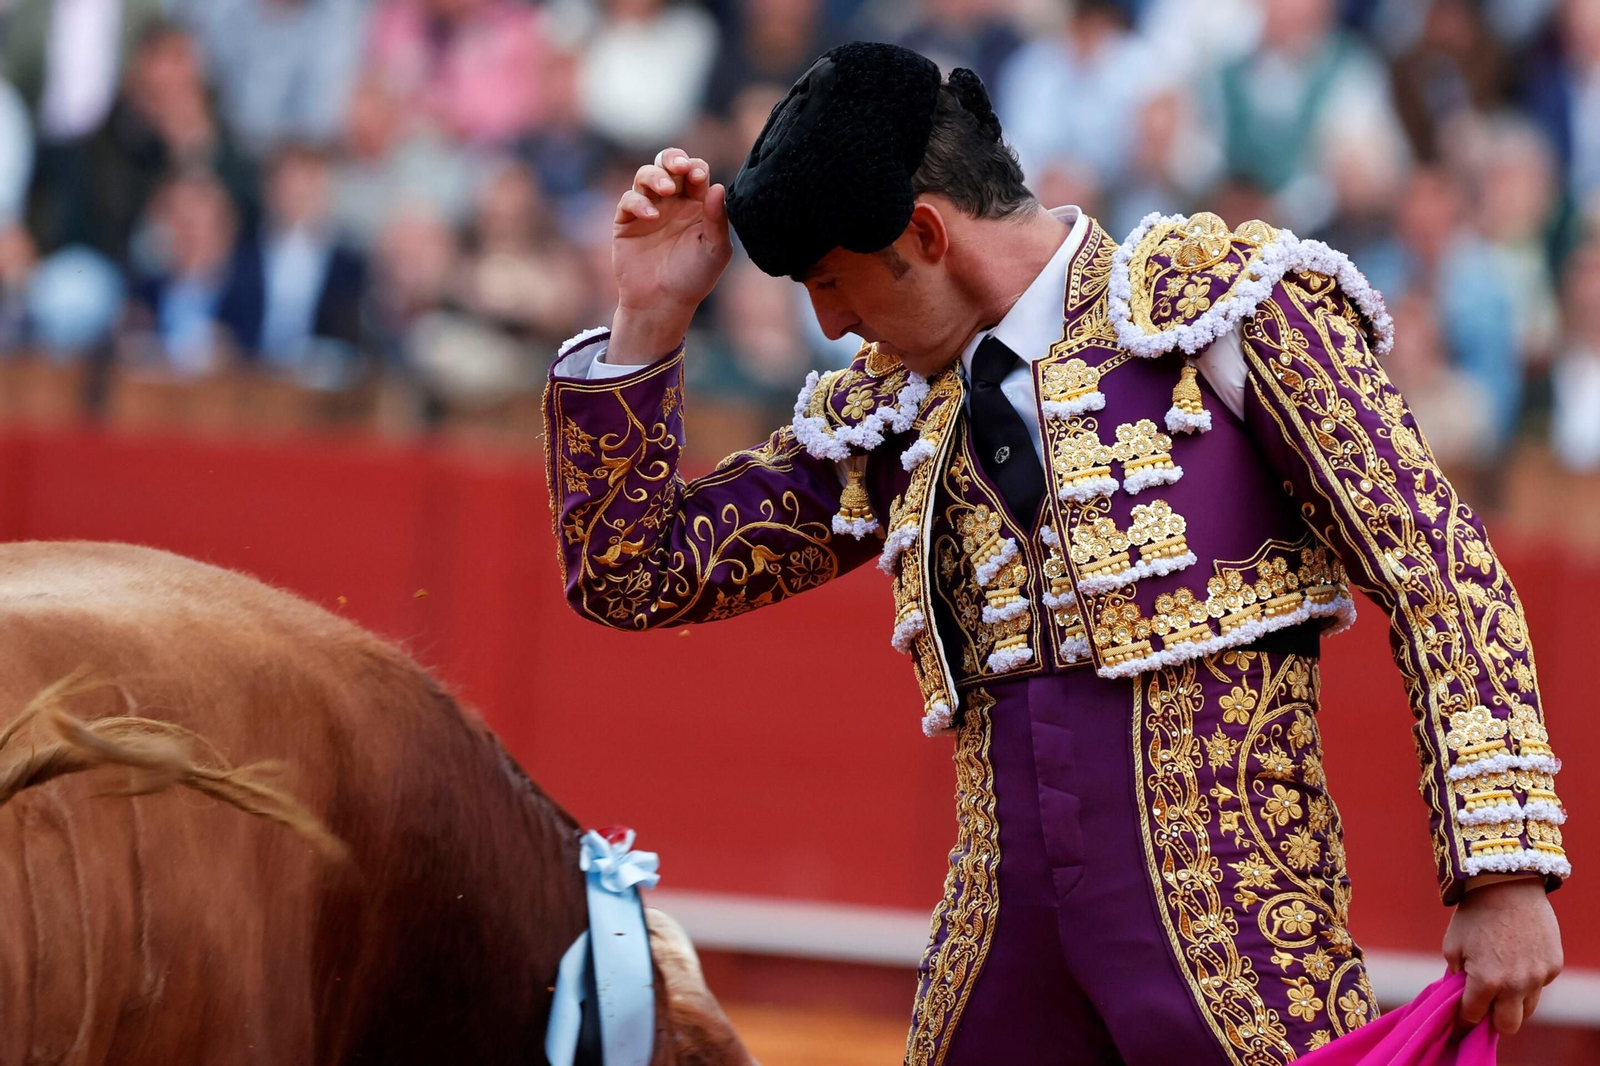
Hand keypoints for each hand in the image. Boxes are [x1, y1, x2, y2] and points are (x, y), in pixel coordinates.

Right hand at [610, 148, 732, 363]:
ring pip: (646, 175)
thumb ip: (718, 220)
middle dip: (673, 158)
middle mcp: (672, 202)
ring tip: (666, 190)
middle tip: (680, 167)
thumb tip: (718, 186)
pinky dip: (639, 202)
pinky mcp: (627, 221)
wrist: (662, 303)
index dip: (696, 168)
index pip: (696, 173)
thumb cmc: (694, 278)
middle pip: (668, 164)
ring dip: (655, 176)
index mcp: (697, 204)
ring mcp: (648, 209)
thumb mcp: (715, 251)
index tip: (699, 177)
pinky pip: (629, 199)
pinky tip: (651, 215)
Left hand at [1443, 877, 1561, 1034]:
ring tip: (1501, 984)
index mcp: (1486, 981)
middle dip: (1494, 1020)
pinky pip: (1540, 985)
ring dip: (1513, 1002)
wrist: (1507, 886)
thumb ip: (1457, 977)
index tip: (1462, 1020)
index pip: (1474, 1016)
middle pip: (1508, 1026)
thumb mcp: (1452, 946)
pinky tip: (1517, 959)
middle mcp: (1516, 985)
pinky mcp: (1553, 966)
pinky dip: (1528, 980)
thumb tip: (1462, 995)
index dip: (1465, 1019)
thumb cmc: (1473, 915)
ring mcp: (1539, 977)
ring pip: (1527, 1008)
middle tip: (1485, 1008)